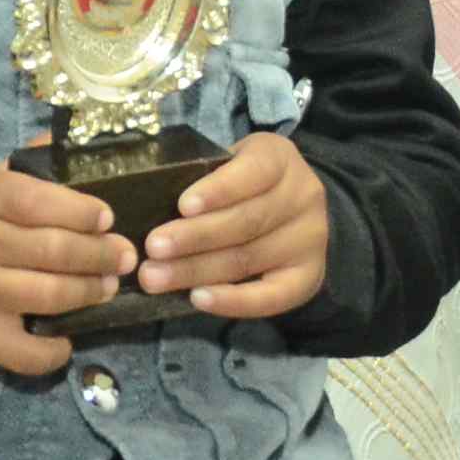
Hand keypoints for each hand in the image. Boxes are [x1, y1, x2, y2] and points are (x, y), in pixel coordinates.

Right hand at [0, 163, 130, 376]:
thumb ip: (27, 166)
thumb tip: (72, 145)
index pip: (37, 201)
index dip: (80, 210)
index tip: (108, 218)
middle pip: (52, 250)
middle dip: (99, 254)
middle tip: (124, 257)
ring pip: (49, 295)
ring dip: (88, 292)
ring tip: (107, 287)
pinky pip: (26, 350)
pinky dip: (54, 349)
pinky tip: (67, 338)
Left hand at [134, 129, 330, 321]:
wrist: (292, 211)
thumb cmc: (245, 183)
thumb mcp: (232, 163)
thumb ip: (204, 176)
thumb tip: (150, 201)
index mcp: (281, 159)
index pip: (253, 172)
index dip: (218, 190)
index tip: (182, 205)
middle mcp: (304, 197)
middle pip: (246, 221)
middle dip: (194, 237)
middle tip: (153, 248)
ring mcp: (309, 240)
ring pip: (248, 259)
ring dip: (197, 271)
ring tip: (156, 278)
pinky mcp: (307, 278)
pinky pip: (270, 297)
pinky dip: (232, 301)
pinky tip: (198, 299)